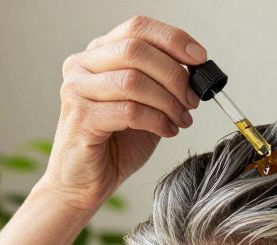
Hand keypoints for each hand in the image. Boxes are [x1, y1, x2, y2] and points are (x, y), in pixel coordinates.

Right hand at [37, 16, 204, 212]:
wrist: (83, 183)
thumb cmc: (114, 145)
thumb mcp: (147, 105)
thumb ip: (163, 83)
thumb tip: (197, 70)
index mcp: (99, 54)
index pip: (138, 28)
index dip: (173, 39)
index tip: (200, 59)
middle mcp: (82, 66)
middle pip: (135, 49)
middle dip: (173, 74)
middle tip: (191, 99)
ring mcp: (76, 90)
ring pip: (132, 80)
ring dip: (167, 101)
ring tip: (180, 119)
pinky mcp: (80, 117)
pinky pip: (129, 110)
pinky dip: (156, 120)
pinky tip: (167, 131)